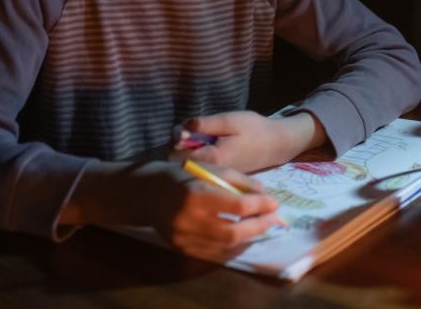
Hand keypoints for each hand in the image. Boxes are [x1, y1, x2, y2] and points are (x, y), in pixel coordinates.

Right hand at [62, 161, 282, 259]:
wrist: (145, 193)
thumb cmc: (181, 174)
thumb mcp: (210, 168)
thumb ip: (239, 181)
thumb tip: (265, 195)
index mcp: (197, 194)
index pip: (237, 206)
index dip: (260, 206)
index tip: (275, 203)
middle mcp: (189, 219)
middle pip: (233, 232)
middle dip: (258, 226)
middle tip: (273, 219)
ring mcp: (184, 237)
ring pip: (225, 245)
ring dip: (248, 237)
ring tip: (260, 226)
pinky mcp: (181, 248)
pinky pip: (212, 251)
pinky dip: (231, 245)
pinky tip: (242, 235)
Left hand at [170, 110, 325, 172]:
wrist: (277, 144)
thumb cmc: (255, 130)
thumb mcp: (230, 120)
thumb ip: (204, 124)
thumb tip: (181, 129)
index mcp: (211, 159)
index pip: (176, 155)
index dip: (177, 139)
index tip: (187, 129)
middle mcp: (210, 172)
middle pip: (179, 161)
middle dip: (181, 146)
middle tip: (194, 131)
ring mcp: (215, 175)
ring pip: (189, 164)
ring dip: (190, 150)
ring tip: (204, 137)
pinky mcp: (220, 174)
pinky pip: (200, 167)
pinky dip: (200, 156)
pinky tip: (210, 146)